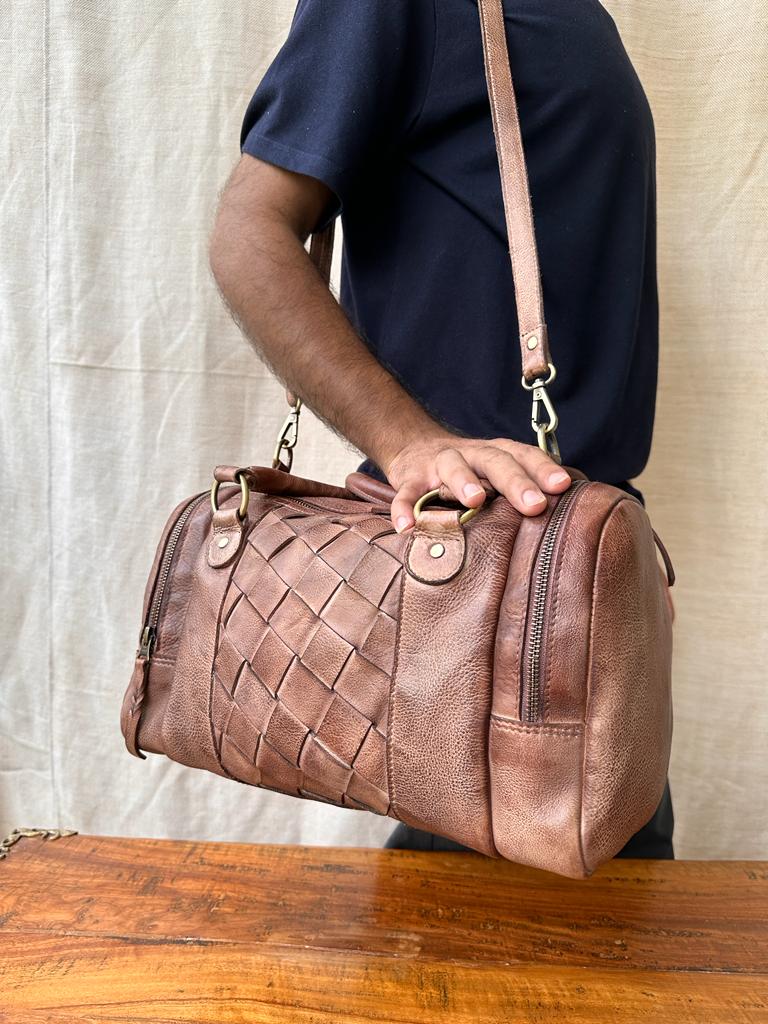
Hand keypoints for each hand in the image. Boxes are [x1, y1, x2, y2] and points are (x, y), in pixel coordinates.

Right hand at [382, 434, 570, 532]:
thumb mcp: (496, 472)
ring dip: (464, 481)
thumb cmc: (469, 471)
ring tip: (475, 501)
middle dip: (516, 482)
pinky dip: (405, 508)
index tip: (562, 486)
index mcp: (497, 454)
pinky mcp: (410, 478)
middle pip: (496, 461)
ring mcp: (439, 465)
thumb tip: (568, 516)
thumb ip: (524, 488)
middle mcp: (471, 454)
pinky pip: (407, 493)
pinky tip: (408, 528)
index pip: (525, 456)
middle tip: (535, 505)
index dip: (543, 469)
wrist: (415, 447)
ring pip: (453, 467)